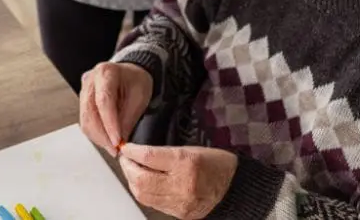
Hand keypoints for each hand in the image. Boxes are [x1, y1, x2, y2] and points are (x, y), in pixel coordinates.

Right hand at [79, 62, 152, 153]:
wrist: (129, 75)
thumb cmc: (135, 81)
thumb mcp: (139, 96)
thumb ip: (128, 117)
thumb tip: (120, 141)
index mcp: (106, 72)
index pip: (104, 101)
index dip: (109, 124)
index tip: (117, 141)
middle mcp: (90, 81)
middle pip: (90, 112)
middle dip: (102, 135)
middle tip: (115, 149)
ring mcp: (84, 91)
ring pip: (85, 120)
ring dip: (98, 137)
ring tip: (113, 147)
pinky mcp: (83, 103)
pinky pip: (85, 122)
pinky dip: (95, 134)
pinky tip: (106, 140)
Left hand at [119, 144, 237, 219]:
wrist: (233, 187)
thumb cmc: (215, 164)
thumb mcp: (191, 149)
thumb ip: (164, 153)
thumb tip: (138, 154)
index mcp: (186, 162)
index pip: (148, 157)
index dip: (131, 152)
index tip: (125, 147)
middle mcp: (182, 184)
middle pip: (141, 179)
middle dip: (127, 168)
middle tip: (125, 159)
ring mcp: (180, 202)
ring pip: (143, 195)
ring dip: (132, 181)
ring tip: (131, 170)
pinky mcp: (180, 213)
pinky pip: (152, 204)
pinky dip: (143, 193)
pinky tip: (142, 184)